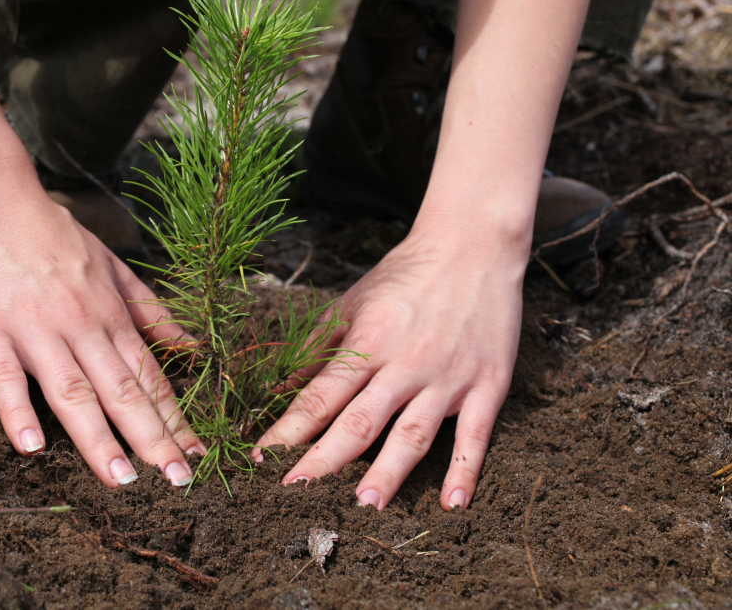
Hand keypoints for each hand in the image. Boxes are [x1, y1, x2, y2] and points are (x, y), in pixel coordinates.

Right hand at [0, 169, 203, 486]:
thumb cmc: (51, 231)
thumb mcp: (111, 265)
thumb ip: (150, 309)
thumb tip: (192, 345)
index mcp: (110, 312)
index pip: (150, 375)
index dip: (175, 419)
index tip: (198, 458)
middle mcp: (80, 323)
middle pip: (121, 390)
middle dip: (152, 439)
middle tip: (176, 483)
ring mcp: (34, 327)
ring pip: (72, 390)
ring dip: (98, 438)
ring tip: (121, 480)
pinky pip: (4, 375)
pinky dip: (17, 411)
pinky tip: (31, 446)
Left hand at [255, 221, 526, 509]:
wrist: (472, 245)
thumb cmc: (405, 274)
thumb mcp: (352, 301)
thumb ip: (318, 346)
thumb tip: (281, 389)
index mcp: (367, 342)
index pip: (320, 397)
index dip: (289, 431)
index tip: (262, 461)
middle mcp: (404, 364)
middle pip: (358, 422)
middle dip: (323, 460)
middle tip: (296, 495)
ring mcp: (447, 377)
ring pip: (412, 434)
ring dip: (388, 472)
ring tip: (364, 505)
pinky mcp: (487, 384)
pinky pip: (476, 434)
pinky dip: (465, 470)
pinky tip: (453, 504)